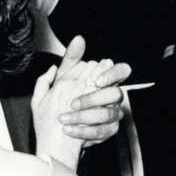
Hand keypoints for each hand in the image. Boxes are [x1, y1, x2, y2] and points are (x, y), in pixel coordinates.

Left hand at [33, 37, 130, 167]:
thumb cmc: (58, 106)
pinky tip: (69, 130)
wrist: (53, 136)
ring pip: (110, 114)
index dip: (113, 74)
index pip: (121, 71)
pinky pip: (103, 131)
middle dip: (93, 98)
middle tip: (73, 103)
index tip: (96, 81)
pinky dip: (84, 131)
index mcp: (103, 82)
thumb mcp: (61, 83)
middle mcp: (111, 98)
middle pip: (117, 93)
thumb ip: (71, 61)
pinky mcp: (109, 131)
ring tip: (64, 119)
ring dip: (84, 117)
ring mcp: (113, 114)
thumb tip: (78, 39)